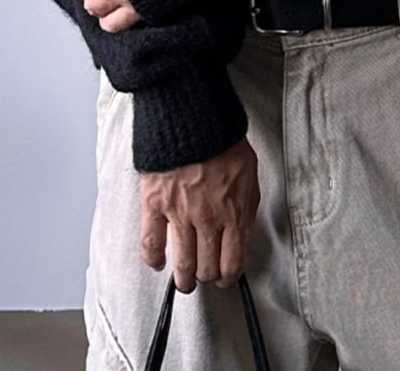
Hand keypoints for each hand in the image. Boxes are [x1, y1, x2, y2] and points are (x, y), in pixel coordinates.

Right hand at [140, 137, 260, 293]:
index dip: (229, 276)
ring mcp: (179, 214)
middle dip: (207, 276)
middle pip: (207, 267)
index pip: (233, 262)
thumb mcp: (249, 172)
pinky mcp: (154, 205)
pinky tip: (157, 262)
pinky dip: (152, 258)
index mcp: (233, 212)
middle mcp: (207, 219)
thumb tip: (243, 231)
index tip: (226, 277)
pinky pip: (150, 243)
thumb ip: (246, 206)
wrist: (192, 118)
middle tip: (205, 276)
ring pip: (182, 264)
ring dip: (184, 279)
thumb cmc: (221, 139)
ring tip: (184, 282)